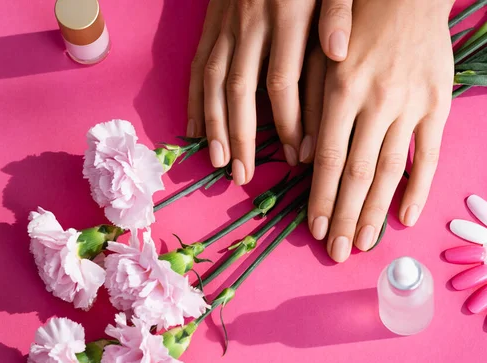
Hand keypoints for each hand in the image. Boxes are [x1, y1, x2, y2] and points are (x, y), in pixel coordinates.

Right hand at [187, 0, 354, 184]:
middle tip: (243, 175)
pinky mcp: (210, 26)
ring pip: (213, 83)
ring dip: (213, 125)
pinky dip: (193, 99)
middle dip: (241, 137)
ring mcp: (225, 26)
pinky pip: (197, 67)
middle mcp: (250, 25)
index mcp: (286, 16)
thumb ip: (338, 12)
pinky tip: (193, 128)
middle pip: (240, 91)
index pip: (283, 81)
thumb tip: (340, 53)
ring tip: (216, 162)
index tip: (298, 156)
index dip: (288, 122)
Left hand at [307, 0, 454, 261]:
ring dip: (376, 211)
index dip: (322, 199)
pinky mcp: (438, 103)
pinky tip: (405, 218)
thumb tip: (303, 159)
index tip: (314, 229)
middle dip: (346, 217)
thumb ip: (310, 106)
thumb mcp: (320, 57)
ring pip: (390, 170)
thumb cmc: (354, 23)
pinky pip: (428, 154)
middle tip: (337, 253)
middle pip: (358, 174)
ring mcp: (412, 104)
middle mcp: (377, 102)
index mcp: (342, 90)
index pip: (329, 159)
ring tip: (364, 244)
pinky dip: (418, 188)